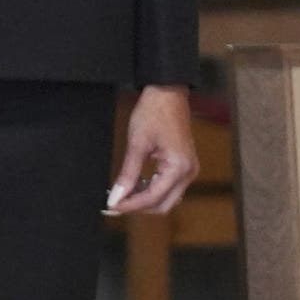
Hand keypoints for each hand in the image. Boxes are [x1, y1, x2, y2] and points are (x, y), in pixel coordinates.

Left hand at [105, 85, 198, 215]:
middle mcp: (188, 172)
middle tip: (115, 204)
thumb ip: (127, 174)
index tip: (111, 206)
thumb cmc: (154, 112)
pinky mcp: (184, 165)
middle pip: (162, 205)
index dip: (130, 205)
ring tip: (122, 193)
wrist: (167, 92)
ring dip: (144, 199)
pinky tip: (135, 184)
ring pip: (166, 198)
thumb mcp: (137, 144)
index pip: (152, 198)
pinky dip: (152, 189)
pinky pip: (169, 187)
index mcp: (179, 168)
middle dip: (138, 207)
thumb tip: (116, 198)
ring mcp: (188, 169)